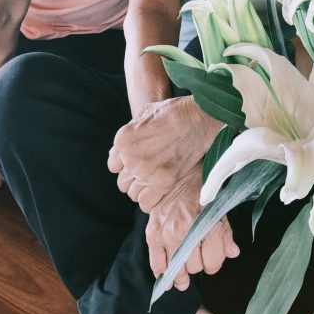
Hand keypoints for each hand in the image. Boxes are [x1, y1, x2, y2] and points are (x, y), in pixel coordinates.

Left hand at [108, 96, 221, 212]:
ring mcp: (146, 172)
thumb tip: (130, 143)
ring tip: (155, 181)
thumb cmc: (175, 111)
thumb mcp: (145, 112)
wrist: (199, 117)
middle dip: (134, 178)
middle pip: (122, 182)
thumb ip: (133, 130)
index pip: (113, 166)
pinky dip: (151, 200)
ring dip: (143, 189)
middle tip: (149, 172)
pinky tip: (159, 191)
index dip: (126, 165)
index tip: (137, 163)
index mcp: (123, 140)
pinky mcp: (163, 182)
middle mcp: (130, 158)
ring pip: (133, 194)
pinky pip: (146, 202)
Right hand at [146, 168, 239, 289]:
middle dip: (200, 266)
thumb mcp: (220, 209)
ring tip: (182, 279)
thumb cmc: (202, 191)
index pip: (213, 261)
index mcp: (208, 225)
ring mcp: (168, 233)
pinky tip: (166, 275)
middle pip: (195, 267)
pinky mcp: (153, 233)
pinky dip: (161, 272)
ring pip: (177, 269)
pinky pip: (156, 262)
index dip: (215, 263)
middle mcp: (188, 231)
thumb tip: (233, 253)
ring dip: (181, 275)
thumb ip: (226, 234)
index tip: (213, 259)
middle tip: (199, 259)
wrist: (179, 174)